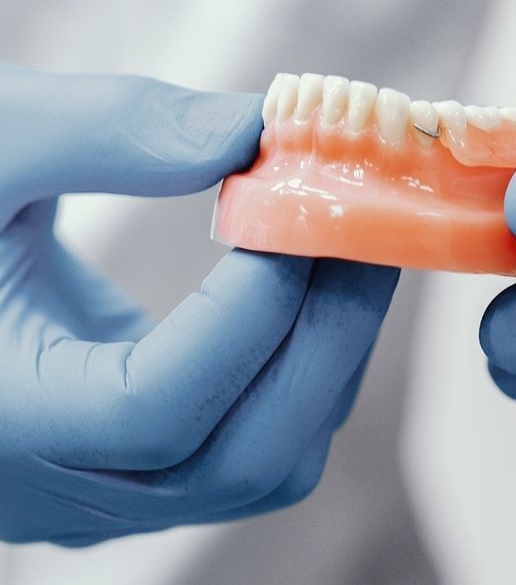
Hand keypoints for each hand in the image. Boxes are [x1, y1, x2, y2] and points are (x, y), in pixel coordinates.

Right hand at [0, 65, 397, 544]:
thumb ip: (104, 134)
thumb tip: (251, 130)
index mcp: (2, 423)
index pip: (160, 406)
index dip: (251, 308)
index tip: (300, 204)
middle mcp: (68, 487)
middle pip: (246, 453)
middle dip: (330, 330)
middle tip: (371, 223)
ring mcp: (117, 492)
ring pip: (271, 462)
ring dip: (332, 352)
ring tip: (353, 245)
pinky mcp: (152, 465)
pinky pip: (263, 442)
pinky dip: (308, 367)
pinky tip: (314, 287)